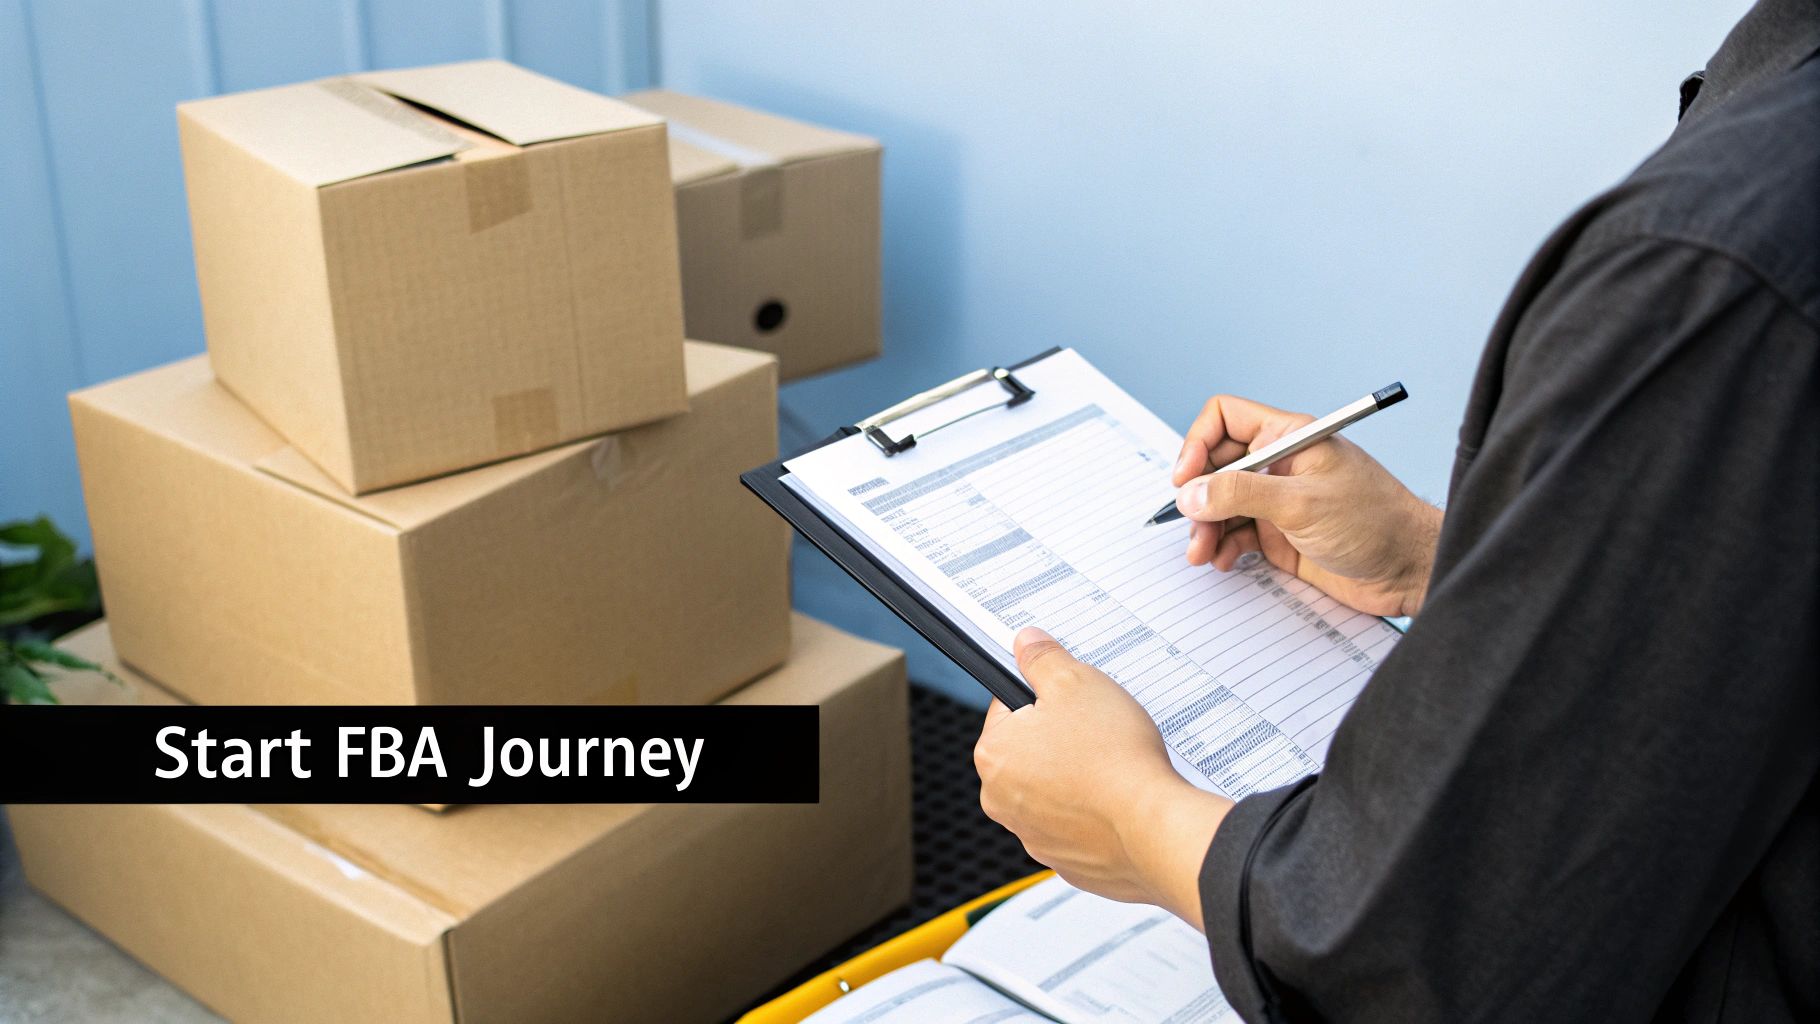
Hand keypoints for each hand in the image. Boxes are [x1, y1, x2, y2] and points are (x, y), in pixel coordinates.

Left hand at [975, 628, 1231, 926]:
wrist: (1154, 829)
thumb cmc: (1114, 757)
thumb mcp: (1077, 682)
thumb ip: (1043, 658)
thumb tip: (1026, 643)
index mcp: (994, 754)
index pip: (1008, 708)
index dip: (1044, 696)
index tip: (1071, 700)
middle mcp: (1002, 800)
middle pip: (1028, 751)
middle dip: (1059, 737)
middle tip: (1097, 730)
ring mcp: (1033, 835)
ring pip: (1052, 789)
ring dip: (1075, 775)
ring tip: (1113, 765)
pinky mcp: (1065, 860)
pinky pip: (1075, 825)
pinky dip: (1093, 812)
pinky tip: (1118, 799)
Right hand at [1174, 394, 1442, 616]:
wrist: (1410, 570)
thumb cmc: (1377, 523)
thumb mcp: (1302, 504)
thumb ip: (1241, 495)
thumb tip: (1191, 492)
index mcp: (1289, 438)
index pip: (1226, 419)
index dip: (1198, 444)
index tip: (1186, 479)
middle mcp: (1280, 465)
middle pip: (1216, 466)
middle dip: (1198, 495)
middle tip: (1192, 524)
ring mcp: (1278, 500)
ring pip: (1221, 504)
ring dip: (1205, 527)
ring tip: (1202, 552)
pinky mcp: (1280, 534)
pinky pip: (1236, 533)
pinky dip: (1223, 546)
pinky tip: (1224, 560)